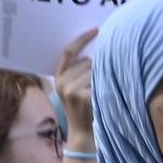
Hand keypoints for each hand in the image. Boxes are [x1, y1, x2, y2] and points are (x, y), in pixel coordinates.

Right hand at [54, 26, 96, 142]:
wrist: (82, 133)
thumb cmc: (83, 108)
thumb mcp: (72, 89)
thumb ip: (77, 71)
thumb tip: (95, 50)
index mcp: (58, 78)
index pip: (68, 51)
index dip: (82, 39)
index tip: (96, 30)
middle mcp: (62, 82)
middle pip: (87, 61)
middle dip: (95, 68)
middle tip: (96, 86)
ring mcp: (72, 89)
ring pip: (94, 70)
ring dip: (101, 78)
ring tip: (98, 93)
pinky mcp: (83, 96)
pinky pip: (99, 81)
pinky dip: (104, 85)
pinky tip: (102, 95)